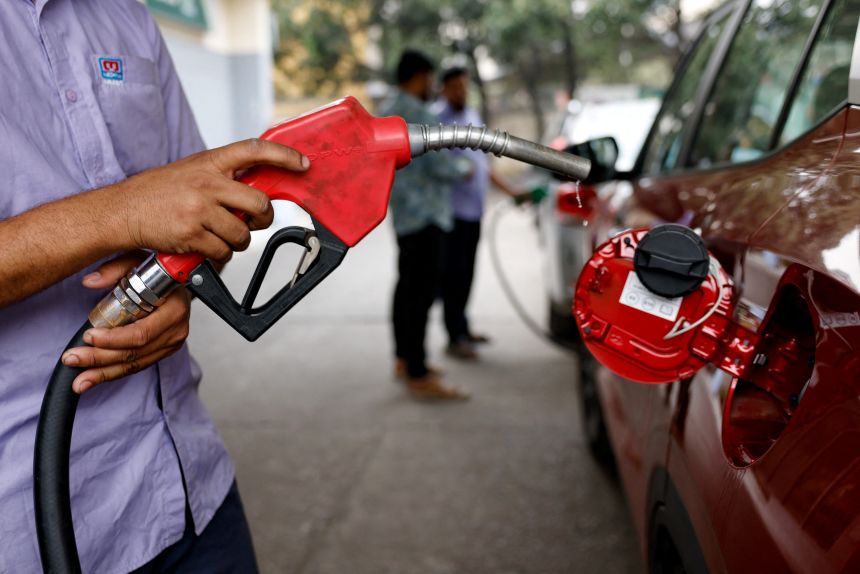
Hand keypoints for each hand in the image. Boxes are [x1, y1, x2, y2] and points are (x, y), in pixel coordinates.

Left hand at [62, 252, 192, 393]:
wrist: (179, 281)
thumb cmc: (159, 270)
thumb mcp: (137, 261)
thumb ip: (114, 269)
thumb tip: (90, 281)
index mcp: (174, 308)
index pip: (141, 332)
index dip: (114, 338)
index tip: (89, 336)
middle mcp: (176, 329)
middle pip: (135, 352)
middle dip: (100, 358)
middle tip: (73, 358)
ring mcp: (172, 343)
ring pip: (135, 364)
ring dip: (104, 372)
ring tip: (79, 379)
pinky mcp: (164, 351)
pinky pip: (138, 366)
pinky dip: (113, 373)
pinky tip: (92, 378)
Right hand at [114, 139, 308, 261]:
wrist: (123, 210)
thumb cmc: (158, 192)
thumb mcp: (192, 171)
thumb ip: (222, 176)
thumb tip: (254, 189)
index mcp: (210, 162)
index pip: (254, 150)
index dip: (283, 155)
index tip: (302, 163)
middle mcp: (207, 183)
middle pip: (259, 204)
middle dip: (262, 219)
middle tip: (252, 222)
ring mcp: (200, 209)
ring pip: (243, 234)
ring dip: (237, 242)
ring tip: (220, 235)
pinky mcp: (192, 234)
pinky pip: (224, 252)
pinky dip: (220, 255)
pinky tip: (206, 247)